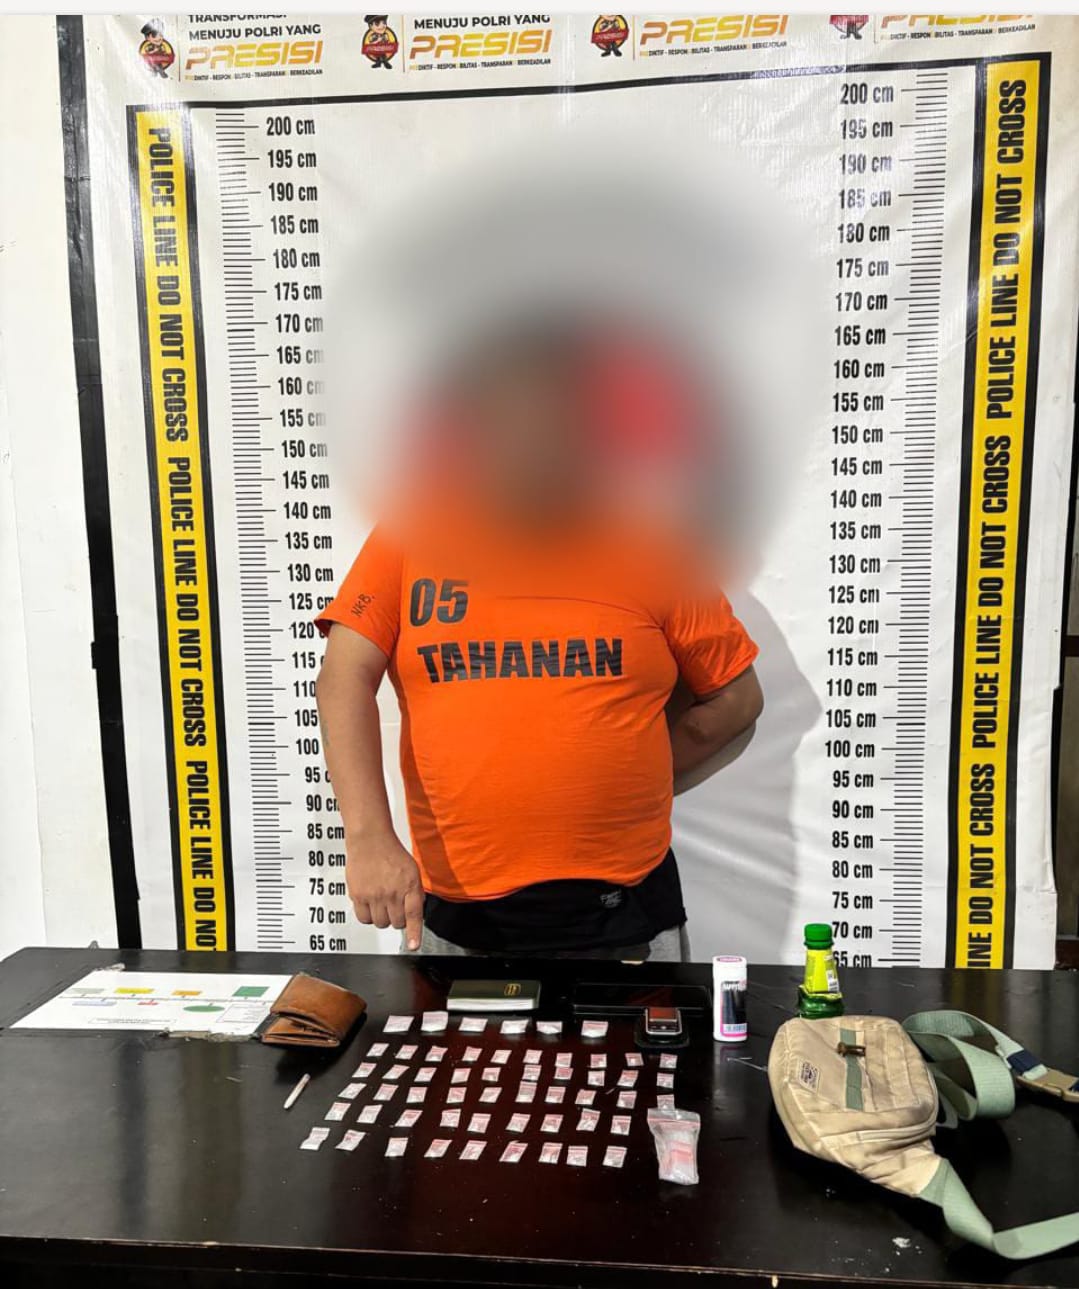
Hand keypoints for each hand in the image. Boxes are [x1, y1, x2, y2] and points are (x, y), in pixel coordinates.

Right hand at [346, 833, 423, 949]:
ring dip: (383, 917)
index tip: (414, 946)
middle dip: (398, 918)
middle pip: (397, 923)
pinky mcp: (358, 895)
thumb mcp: (412, 871)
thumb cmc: (391, 853)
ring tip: (382, 902)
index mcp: (409, 885)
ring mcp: (374, 894)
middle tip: (394, 906)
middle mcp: (392, 891)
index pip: (413, 914)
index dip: (414, 933)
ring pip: (381, 923)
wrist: (370, 840)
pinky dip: (368, 916)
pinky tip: (370, 904)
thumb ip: (414, 893)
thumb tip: (414, 915)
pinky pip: (364, 919)